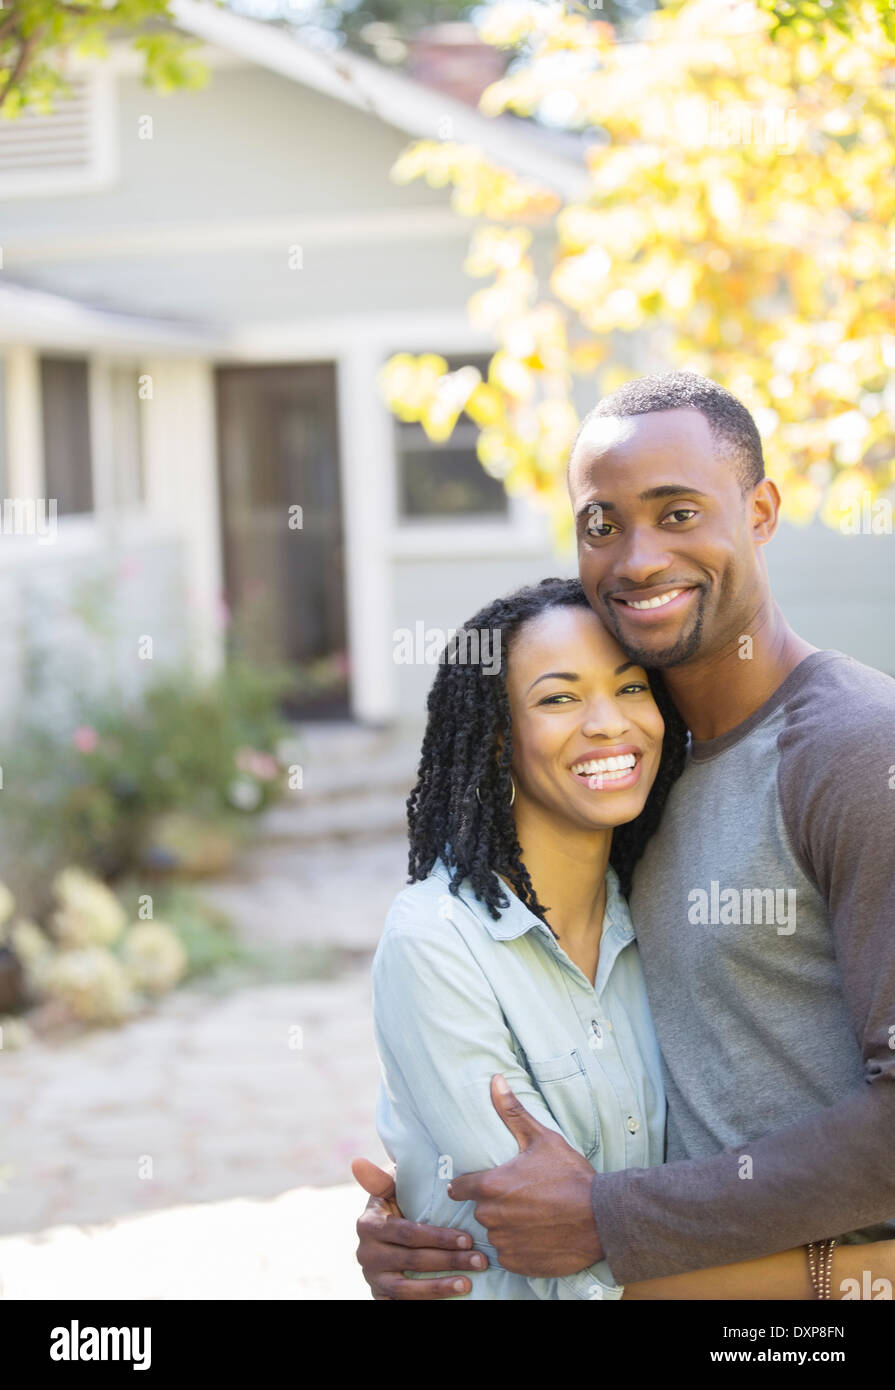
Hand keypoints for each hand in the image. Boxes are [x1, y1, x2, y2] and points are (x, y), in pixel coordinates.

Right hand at [351, 1157, 488, 1298]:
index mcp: (369, 1224)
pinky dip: (426, 1301)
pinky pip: (402, 1303)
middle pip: (412, 1260)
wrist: (383, 1238)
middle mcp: (366, 1253)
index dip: (439, 1238)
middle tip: (479, 1260)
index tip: (468, 1239)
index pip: (408, 1233)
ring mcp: (372, 1278)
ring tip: (468, 1284)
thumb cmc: (396, 1207)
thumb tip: (358, 1161)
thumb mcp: (389, 1191)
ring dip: (439, 1287)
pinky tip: (449, 1298)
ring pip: (406, 1288)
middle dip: (449, 1261)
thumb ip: (380, 1180)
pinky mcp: (379, 1296)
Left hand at [446, 1075, 602, 1276]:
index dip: (467, 1184)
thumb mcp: (542, 1139)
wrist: (601, 1218)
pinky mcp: (518, 1263)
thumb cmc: (570, 1176)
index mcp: (491, 1186)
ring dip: (507, 1226)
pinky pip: (508, 1254)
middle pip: (480, 1210)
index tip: (475, 1184)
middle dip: (494, 1203)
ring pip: (495, 1232)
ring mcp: (504, 1243)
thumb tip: (495, 1079)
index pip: (459, 1188)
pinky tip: (538, 1235)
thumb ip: (512, 1112)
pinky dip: (519, 1247)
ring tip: (532, 1215)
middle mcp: (491, 1217)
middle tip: (520, 1196)